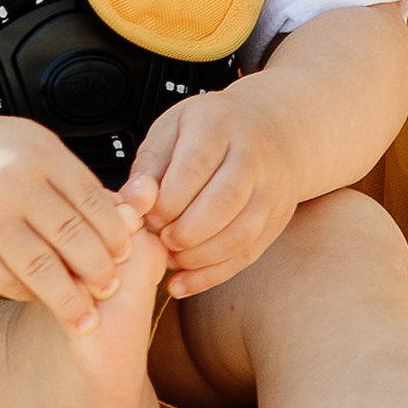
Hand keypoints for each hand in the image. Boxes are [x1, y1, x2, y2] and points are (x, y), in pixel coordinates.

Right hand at [0, 112, 152, 333]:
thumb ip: (72, 179)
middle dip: (99, 269)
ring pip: (42, 268)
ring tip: (86, 319)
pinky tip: (42, 298)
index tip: (126, 253)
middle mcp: (15, 185)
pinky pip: (7, 280)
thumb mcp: (35, 145)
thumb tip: (123, 217)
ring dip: (69, 299)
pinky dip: (30, 295)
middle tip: (111, 287)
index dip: (115, 233)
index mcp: (40, 155)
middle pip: (72, 237)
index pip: (93, 202)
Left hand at [125, 85, 303, 298]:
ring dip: (198, 257)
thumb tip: (133, 202)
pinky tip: (184, 280)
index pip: (194, 168)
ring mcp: (269, 191)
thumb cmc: (214, 129)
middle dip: (184, 232)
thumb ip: (150, 165)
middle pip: (223, 203)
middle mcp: (251, 158)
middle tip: (161, 238)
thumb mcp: (173, 128)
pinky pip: (246, 255)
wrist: (274, 130)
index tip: (149, 215)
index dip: (166, 201)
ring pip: (240, 234)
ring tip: (172, 256)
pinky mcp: (275, 221)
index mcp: (218, 127)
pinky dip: (212, 275)